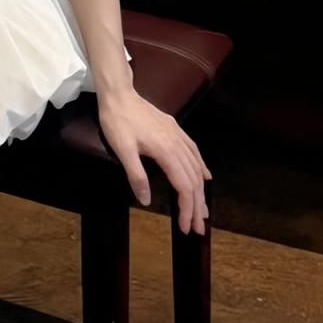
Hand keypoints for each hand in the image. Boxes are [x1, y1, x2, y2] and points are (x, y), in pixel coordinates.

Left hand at [97, 89, 210, 234]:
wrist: (119, 94)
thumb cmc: (117, 122)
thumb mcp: (122, 150)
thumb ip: (136, 176)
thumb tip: (146, 200)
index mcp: (166, 152)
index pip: (183, 187)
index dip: (186, 209)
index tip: (185, 227)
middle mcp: (177, 145)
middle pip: (193, 181)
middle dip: (197, 206)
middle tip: (197, 228)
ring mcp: (178, 136)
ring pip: (196, 168)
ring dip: (201, 191)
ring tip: (202, 210)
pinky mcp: (175, 130)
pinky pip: (194, 153)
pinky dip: (201, 168)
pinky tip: (205, 177)